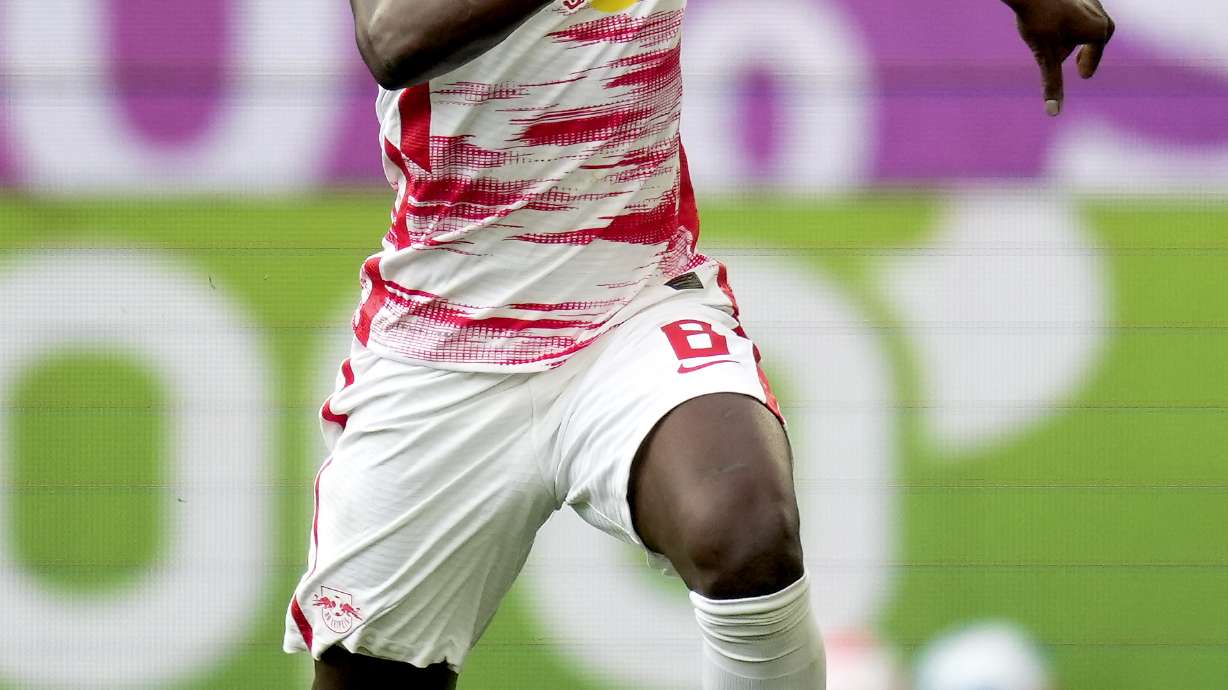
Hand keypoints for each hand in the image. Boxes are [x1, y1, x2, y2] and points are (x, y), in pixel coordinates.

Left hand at [1006, 0, 1114, 115]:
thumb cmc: (1040, 21)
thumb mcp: (1046, 56)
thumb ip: (1052, 82)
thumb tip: (1054, 112)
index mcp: (1100, 30)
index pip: (1094, 53)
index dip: (1088, 64)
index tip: (1083, 75)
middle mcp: (1099, 12)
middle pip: (1095, 37)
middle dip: (1086, 50)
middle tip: (1081, 65)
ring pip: (1084, 23)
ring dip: (1075, 35)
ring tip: (1060, 44)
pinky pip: (1075, 11)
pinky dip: (1068, 21)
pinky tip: (1054, 24)